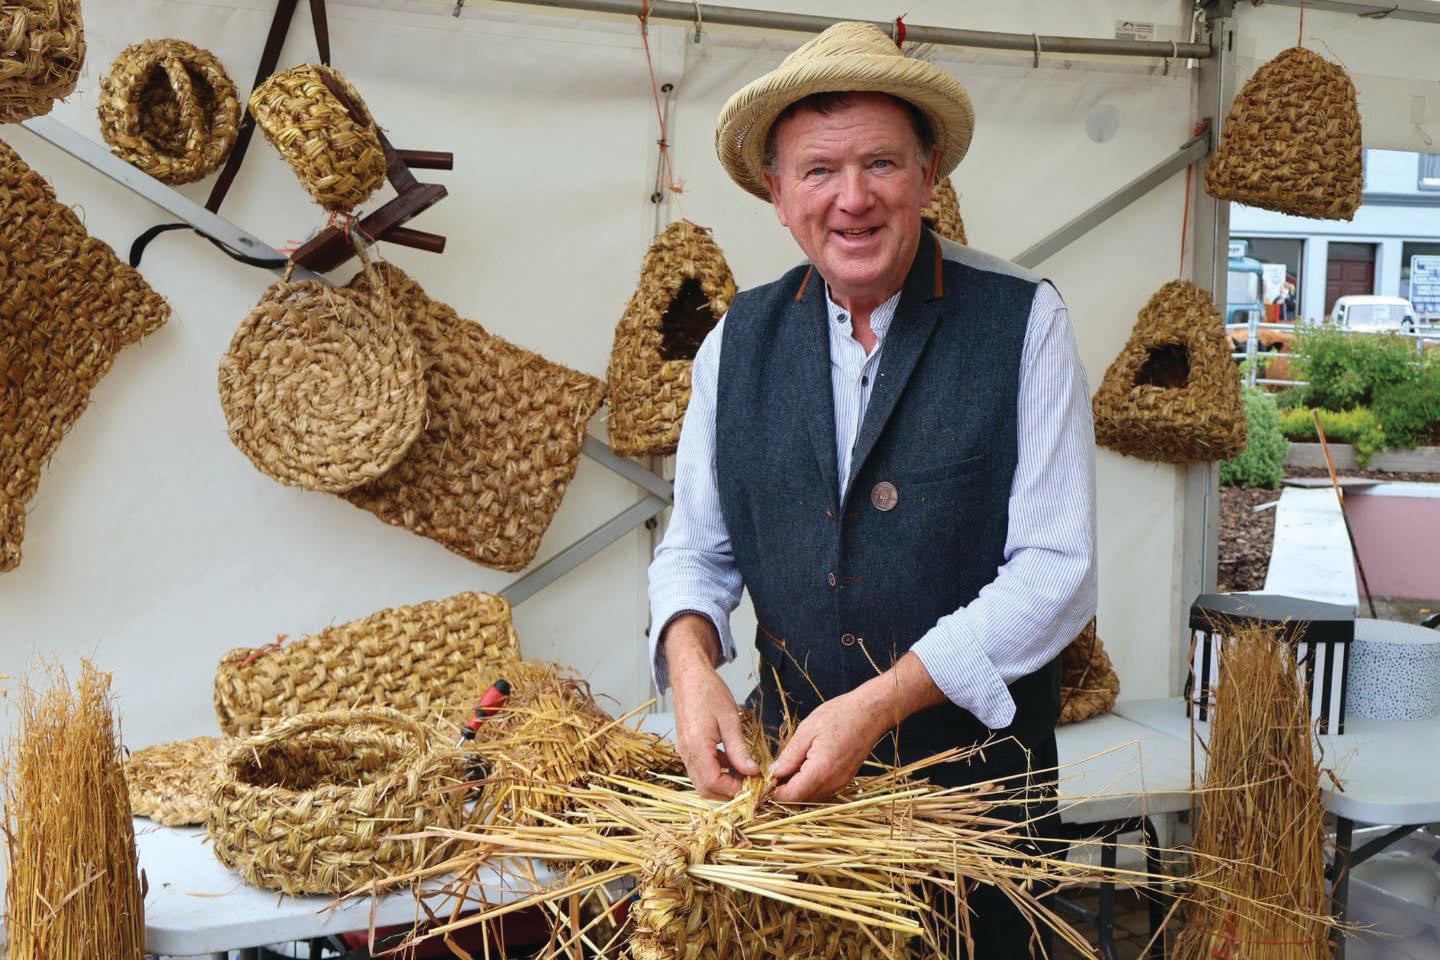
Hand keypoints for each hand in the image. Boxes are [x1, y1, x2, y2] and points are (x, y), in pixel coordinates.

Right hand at [665, 616, 759, 798]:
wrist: (688, 675)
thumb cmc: (709, 692)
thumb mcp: (730, 720)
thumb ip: (739, 750)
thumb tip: (752, 772)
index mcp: (697, 746)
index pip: (713, 783)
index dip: (734, 790)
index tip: (754, 785)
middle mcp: (687, 753)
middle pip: (706, 789)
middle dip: (729, 792)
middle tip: (752, 784)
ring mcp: (685, 752)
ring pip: (702, 781)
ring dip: (724, 783)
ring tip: (746, 773)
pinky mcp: (687, 748)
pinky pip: (701, 769)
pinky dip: (718, 772)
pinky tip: (734, 761)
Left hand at [770, 653, 945, 802]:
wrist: (871, 712)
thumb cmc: (840, 715)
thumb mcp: (807, 731)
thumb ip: (789, 756)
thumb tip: (773, 773)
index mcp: (821, 771)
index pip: (791, 796)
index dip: (773, 793)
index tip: (762, 782)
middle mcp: (833, 783)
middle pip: (801, 800)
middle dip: (783, 792)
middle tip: (771, 774)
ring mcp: (841, 783)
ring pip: (811, 797)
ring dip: (796, 789)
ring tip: (785, 769)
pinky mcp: (845, 779)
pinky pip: (822, 790)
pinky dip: (809, 784)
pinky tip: (802, 768)